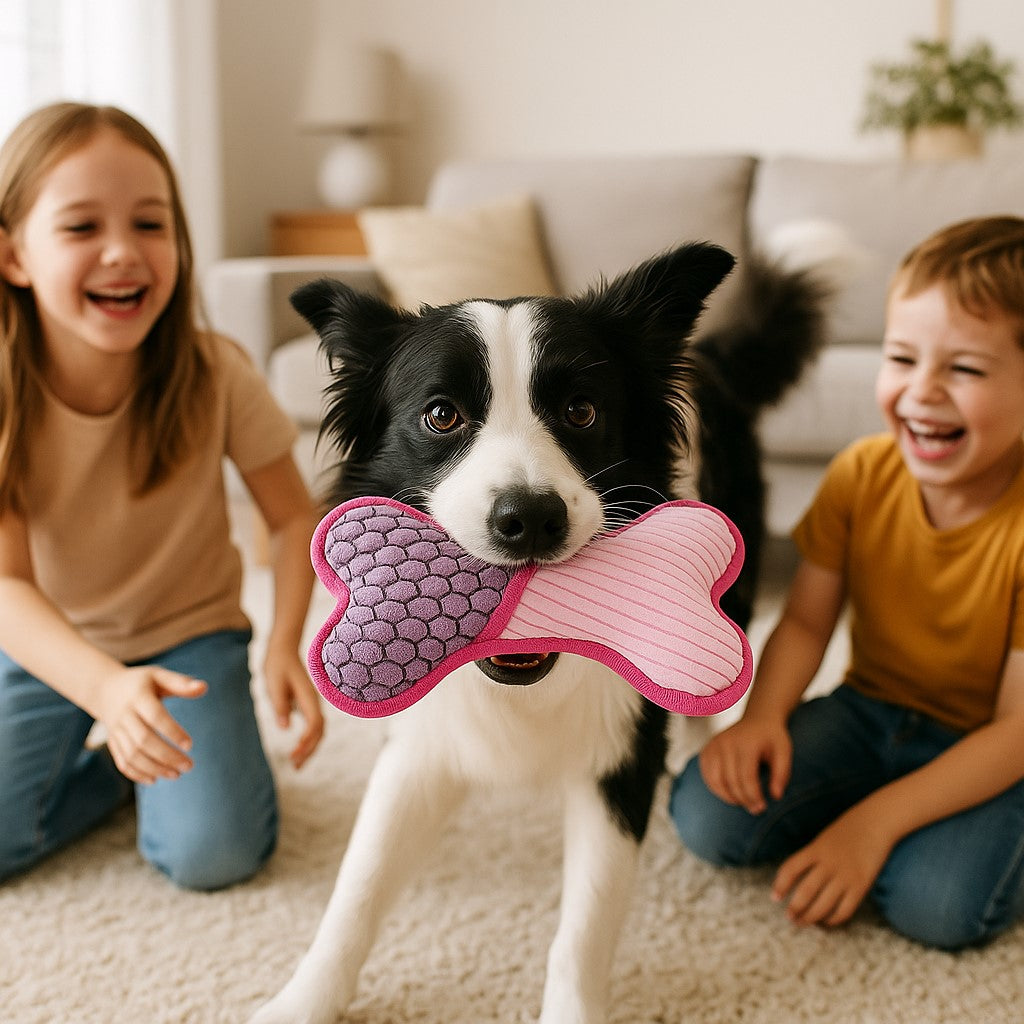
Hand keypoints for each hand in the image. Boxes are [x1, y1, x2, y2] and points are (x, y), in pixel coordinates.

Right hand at [97, 666, 206, 784]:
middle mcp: (124, 715)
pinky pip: (122, 762)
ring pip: (132, 754)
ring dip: (154, 768)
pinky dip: (137, 773)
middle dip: (166, 756)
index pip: (155, 717)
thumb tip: (204, 687)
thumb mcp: (159, 676)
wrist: (104, 689)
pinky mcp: (112, 743)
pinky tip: (155, 779)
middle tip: (189, 766)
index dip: (172, 732)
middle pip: (143, 740)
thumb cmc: (140, 682)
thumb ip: (180, 683)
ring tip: (176, 774)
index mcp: (138, 697)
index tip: (190, 745)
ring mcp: (116, 731)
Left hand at [264, 645, 324, 768]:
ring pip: (318, 731)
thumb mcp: (274, 685)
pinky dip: (307, 741)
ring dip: (310, 748)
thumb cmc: (277, 666)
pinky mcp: (306, 706)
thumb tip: (284, 728)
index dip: (308, 739)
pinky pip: (312, 727)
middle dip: (310, 750)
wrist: (283, 651)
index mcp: (308, 697)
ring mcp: (312, 705)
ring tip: (297, 765)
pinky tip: (298, 750)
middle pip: (319, 731)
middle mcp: (314, 702)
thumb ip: (280, 705)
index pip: (314, 723)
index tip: (296, 751)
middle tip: (295, 766)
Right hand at [699, 715, 791, 813]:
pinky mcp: (706, 750)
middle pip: (731, 781)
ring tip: (742, 802)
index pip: (746, 777)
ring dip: (728, 797)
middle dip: (743, 799)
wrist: (758, 718)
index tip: (762, 807)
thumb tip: (776, 796)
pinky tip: (730, 793)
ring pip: (715, 780)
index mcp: (746, 743)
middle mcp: (726, 743)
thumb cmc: (772, 738)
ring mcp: (714, 746)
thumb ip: (782, 774)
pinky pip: (707, 775)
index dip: (753, 796)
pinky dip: (716, 788)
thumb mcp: (784, 752)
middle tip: (755, 809)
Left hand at [772, 805, 893, 927]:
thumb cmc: (848, 829)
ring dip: (811, 917)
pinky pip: (844, 909)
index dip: (780, 884)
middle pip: (806, 891)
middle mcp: (828, 863)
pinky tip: (826, 921)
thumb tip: (798, 878)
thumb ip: (813, 856)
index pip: (791, 868)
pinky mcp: (861, 885)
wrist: (876, 822)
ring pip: (823, 904)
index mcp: (815, 848)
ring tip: (803, 923)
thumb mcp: (824, 838)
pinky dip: (833, 919)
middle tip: (789, 918)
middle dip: (795, 908)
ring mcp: (845, 875)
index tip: (774, 897)